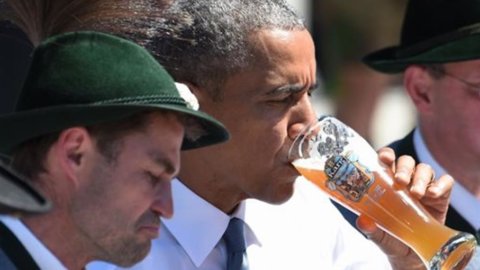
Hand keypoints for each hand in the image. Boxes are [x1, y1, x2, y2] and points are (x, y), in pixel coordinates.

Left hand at [356, 147, 453, 269]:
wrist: (411, 255)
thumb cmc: (391, 238)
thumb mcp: (379, 236)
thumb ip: (371, 229)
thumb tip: (362, 222)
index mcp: (387, 182)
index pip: (386, 160)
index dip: (386, 155)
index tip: (384, 158)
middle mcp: (406, 180)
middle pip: (406, 162)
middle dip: (403, 168)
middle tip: (400, 181)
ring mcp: (424, 187)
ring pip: (424, 169)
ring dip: (420, 178)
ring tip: (416, 193)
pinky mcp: (441, 196)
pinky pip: (445, 182)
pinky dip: (440, 185)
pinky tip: (433, 194)